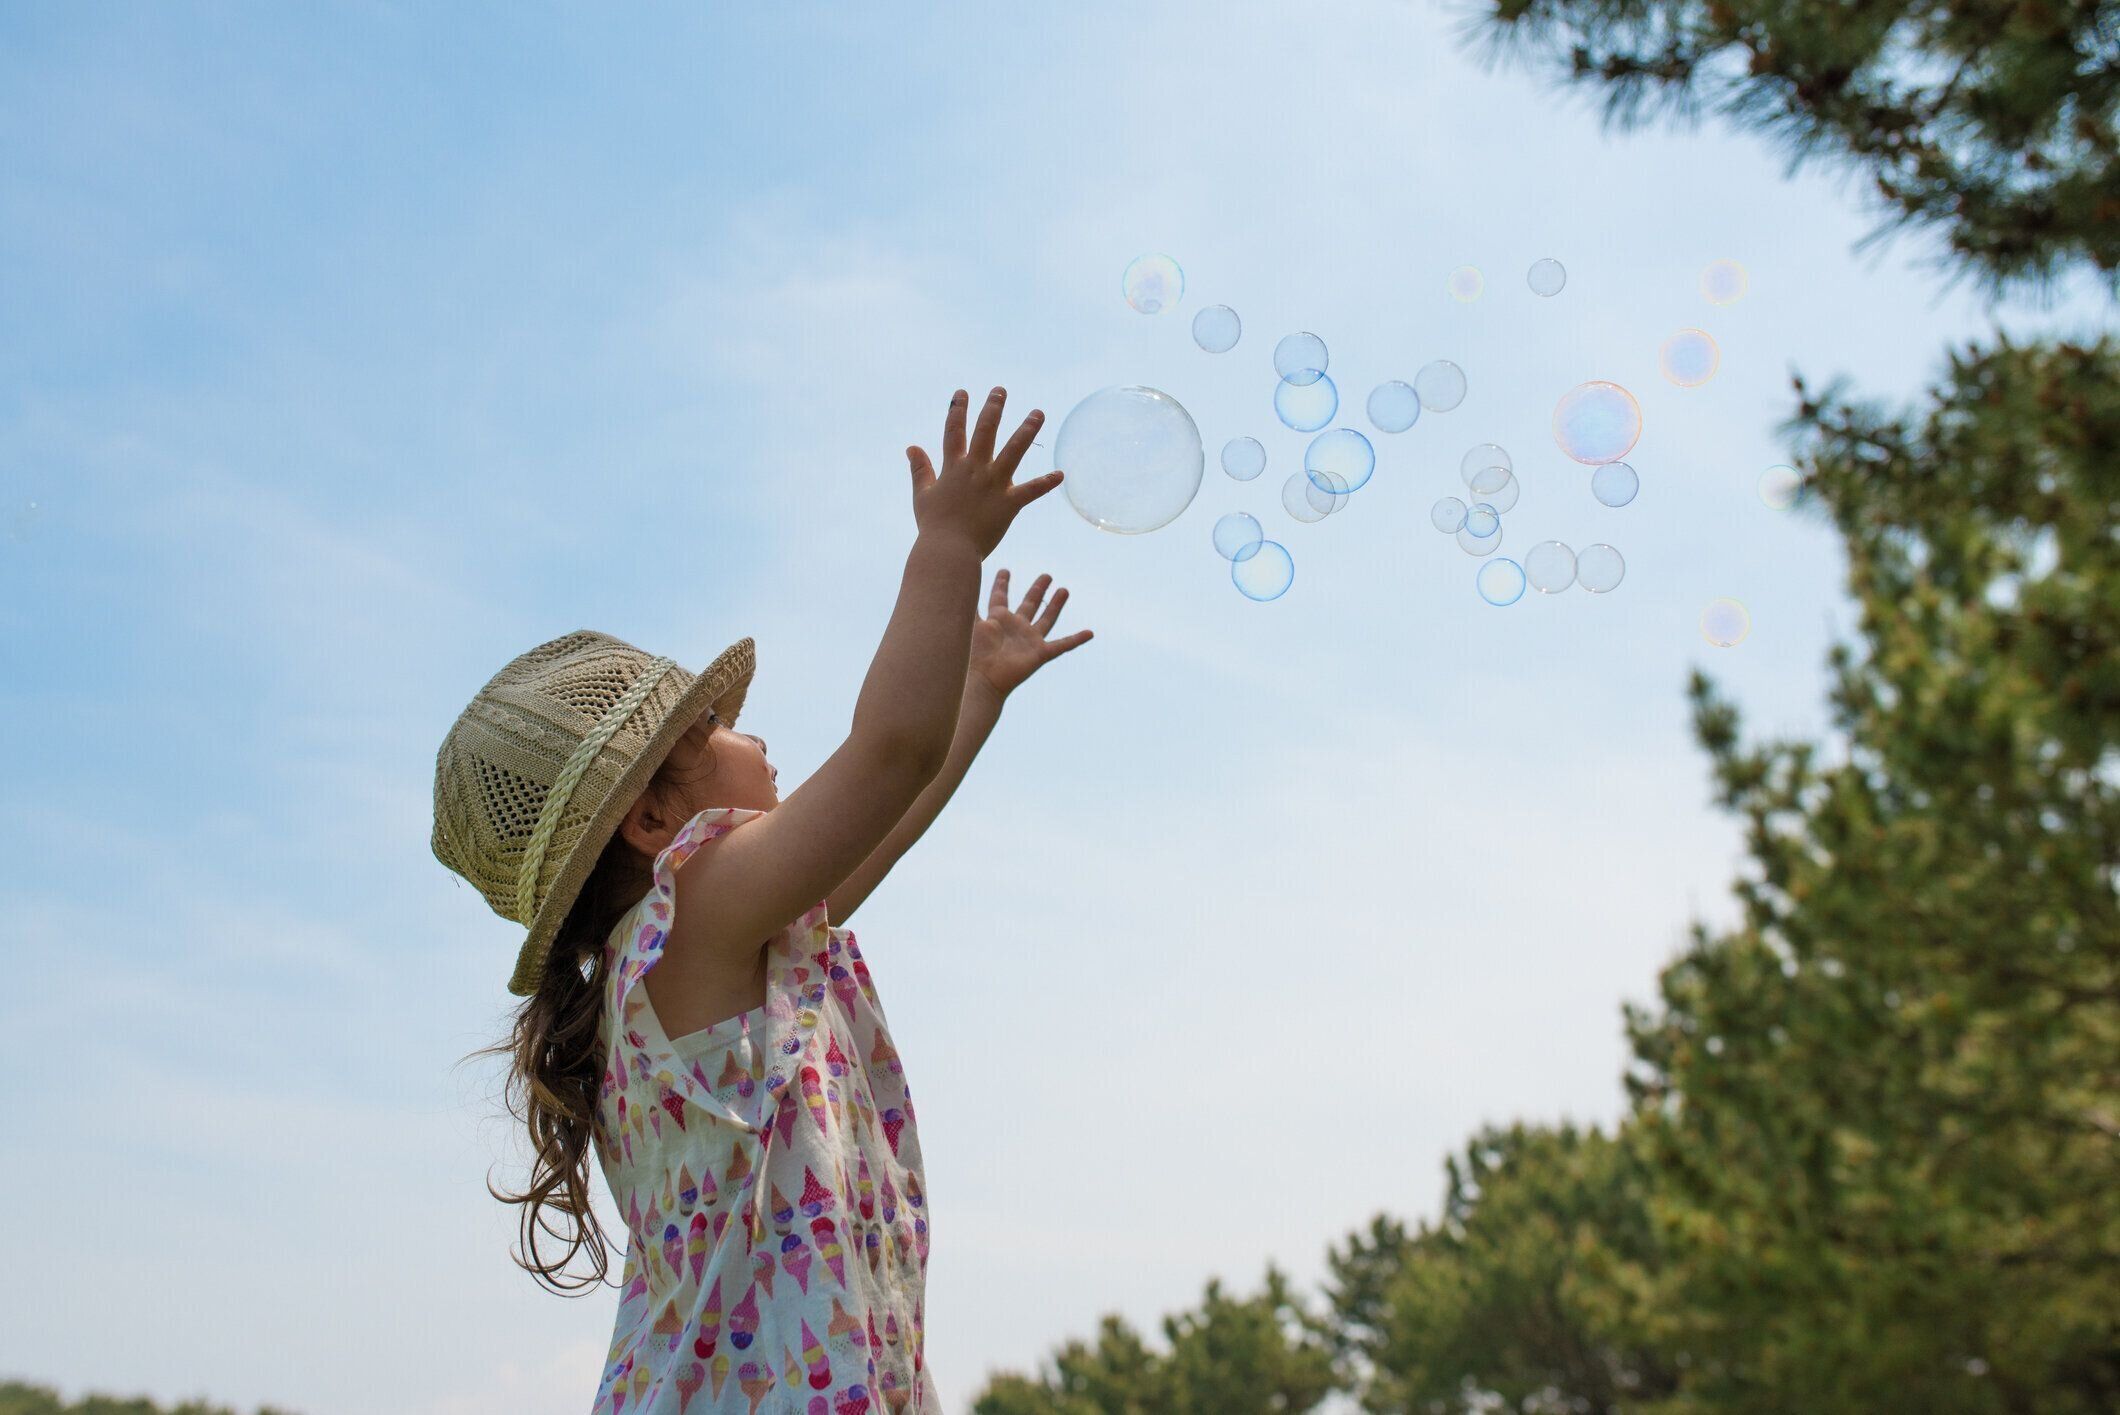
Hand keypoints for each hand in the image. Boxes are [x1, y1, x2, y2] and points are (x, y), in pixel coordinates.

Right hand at [907, 386, 1062, 560]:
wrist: (948, 550)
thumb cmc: (933, 526)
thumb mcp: (923, 495)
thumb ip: (920, 469)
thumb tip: (911, 447)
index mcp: (953, 468)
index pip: (954, 432)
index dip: (957, 411)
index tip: (962, 393)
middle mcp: (975, 470)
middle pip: (985, 432)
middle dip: (993, 408)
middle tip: (1001, 390)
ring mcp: (994, 485)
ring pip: (1013, 451)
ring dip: (1027, 430)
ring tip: (1038, 413)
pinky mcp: (1009, 503)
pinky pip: (1031, 491)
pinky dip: (1046, 483)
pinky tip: (1060, 474)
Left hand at [970, 568, 1093, 701]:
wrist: (982, 680)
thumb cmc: (972, 654)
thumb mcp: (969, 622)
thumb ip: (966, 602)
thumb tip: (956, 579)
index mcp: (997, 620)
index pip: (1000, 597)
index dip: (1002, 584)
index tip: (1005, 570)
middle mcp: (1015, 628)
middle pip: (1029, 604)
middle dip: (1037, 589)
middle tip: (1046, 576)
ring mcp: (1029, 641)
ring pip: (1046, 619)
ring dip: (1056, 605)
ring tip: (1064, 590)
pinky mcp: (1040, 654)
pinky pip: (1062, 645)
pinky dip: (1076, 639)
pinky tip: (1089, 632)